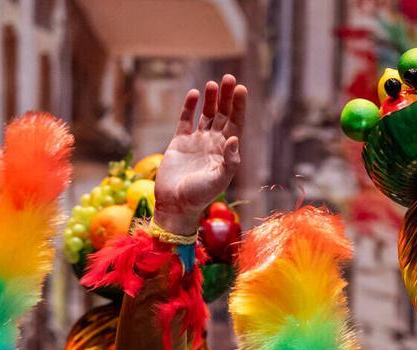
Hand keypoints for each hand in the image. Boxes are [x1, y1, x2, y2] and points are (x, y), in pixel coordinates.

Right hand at [154, 74, 247, 234]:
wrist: (175, 204)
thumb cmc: (200, 195)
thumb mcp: (219, 179)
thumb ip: (229, 161)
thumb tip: (233, 139)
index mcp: (226, 152)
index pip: (236, 124)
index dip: (238, 107)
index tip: (241, 89)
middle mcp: (213, 144)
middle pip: (222, 115)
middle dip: (226, 97)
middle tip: (229, 78)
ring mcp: (197, 142)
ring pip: (206, 115)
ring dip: (211, 100)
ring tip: (213, 84)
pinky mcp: (179, 142)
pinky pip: (186, 121)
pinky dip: (189, 108)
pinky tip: (194, 94)